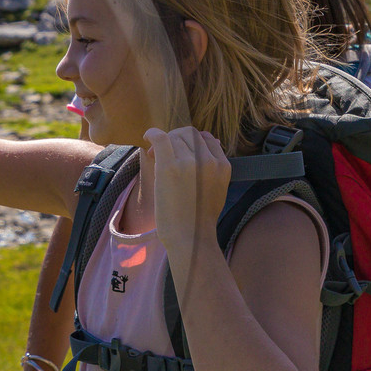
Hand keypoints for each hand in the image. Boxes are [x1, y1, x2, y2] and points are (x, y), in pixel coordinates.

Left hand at [144, 126, 229, 262]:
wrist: (189, 236)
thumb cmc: (198, 217)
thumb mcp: (219, 188)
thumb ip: (215, 166)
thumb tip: (211, 139)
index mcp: (223, 165)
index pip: (206, 138)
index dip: (191, 142)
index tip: (179, 152)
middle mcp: (208, 160)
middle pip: (188, 135)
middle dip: (175, 140)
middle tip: (162, 155)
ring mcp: (189, 162)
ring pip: (173, 137)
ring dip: (163, 144)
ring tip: (155, 158)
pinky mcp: (170, 166)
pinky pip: (161, 137)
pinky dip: (152, 133)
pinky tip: (147, 136)